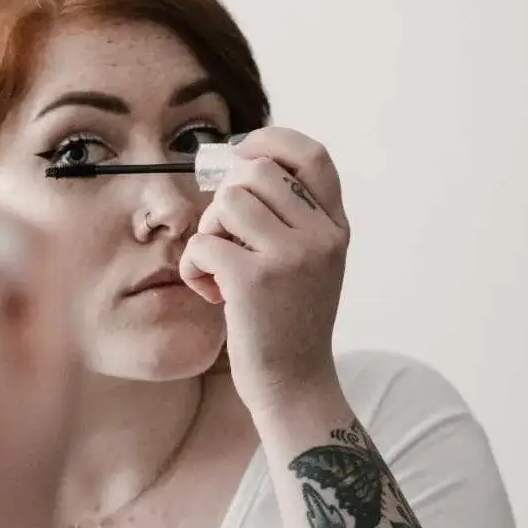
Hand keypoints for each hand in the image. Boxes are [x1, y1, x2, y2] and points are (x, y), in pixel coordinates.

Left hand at [179, 127, 349, 413]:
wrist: (294, 385)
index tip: (241, 153)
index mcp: (334, 226)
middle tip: (226, 237)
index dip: (271, 141)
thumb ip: (288, 214)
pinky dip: (192, 266)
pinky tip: (210, 291)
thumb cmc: (287, 319)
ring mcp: (290, 256)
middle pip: (253, 172)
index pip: (312, 154)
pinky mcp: (254, 280)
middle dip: (226, 199)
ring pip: (226, 202)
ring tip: (220, 268)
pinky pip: (202, 242)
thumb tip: (237, 160)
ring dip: (209, 232)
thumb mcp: (308, 260)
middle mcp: (320, 235)